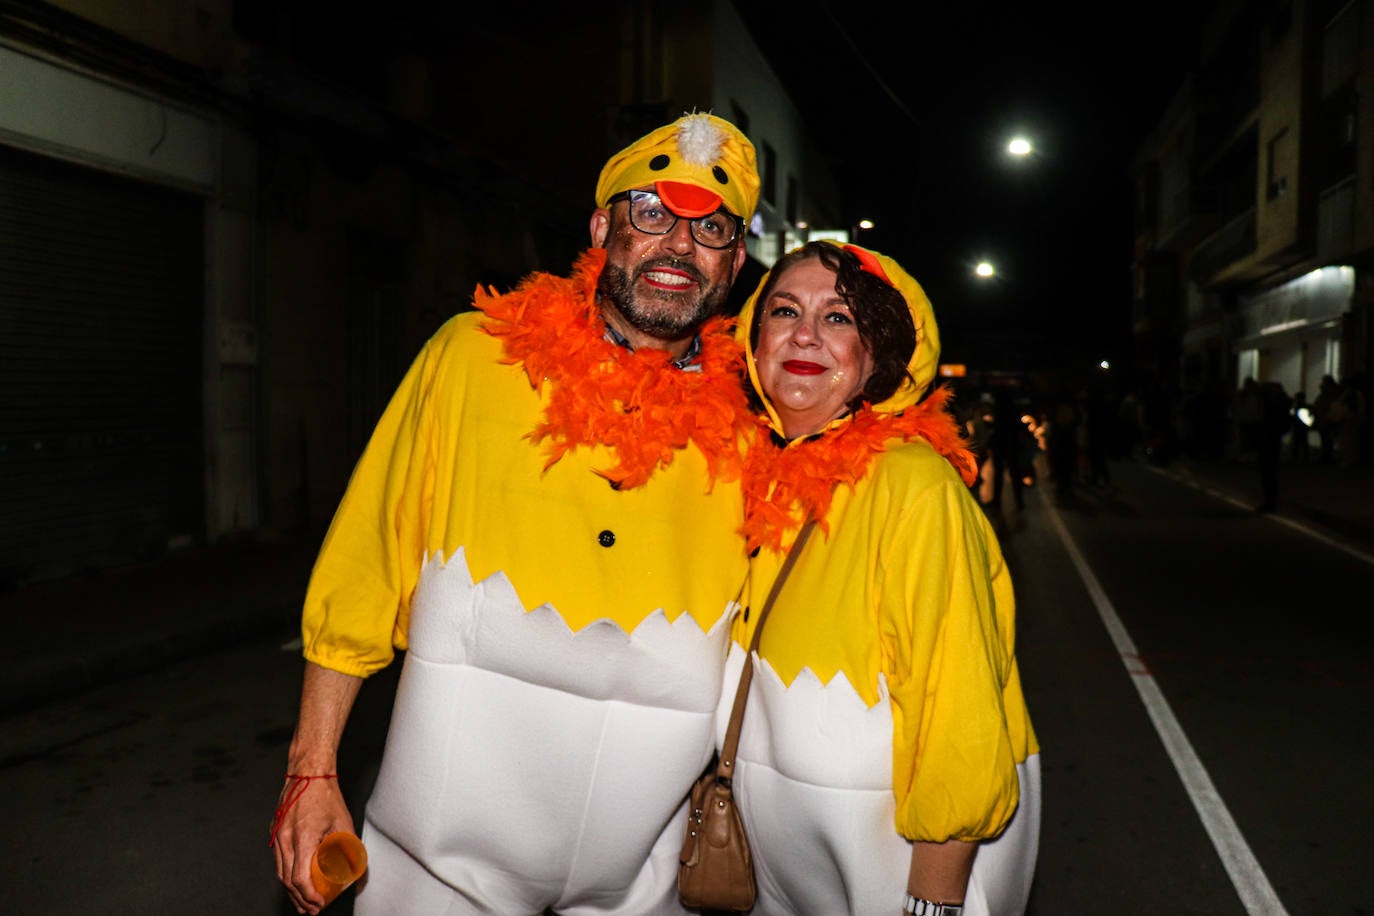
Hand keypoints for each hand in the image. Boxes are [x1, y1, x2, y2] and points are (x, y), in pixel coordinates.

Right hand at [271, 775, 354, 914]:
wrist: (308, 772)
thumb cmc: (327, 795)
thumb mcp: (344, 822)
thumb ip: (351, 847)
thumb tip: (359, 868)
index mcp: (303, 837)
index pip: (300, 878)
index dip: (309, 896)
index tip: (319, 904)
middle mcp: (285, 838)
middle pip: (287, 880)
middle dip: (299, 899)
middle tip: (311, 910)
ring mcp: (277, 835)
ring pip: (280, 872)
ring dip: (290, 890)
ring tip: (302, 902)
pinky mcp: (275, 831)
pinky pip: (278, 859)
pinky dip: (285, 874)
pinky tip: (294, 881)